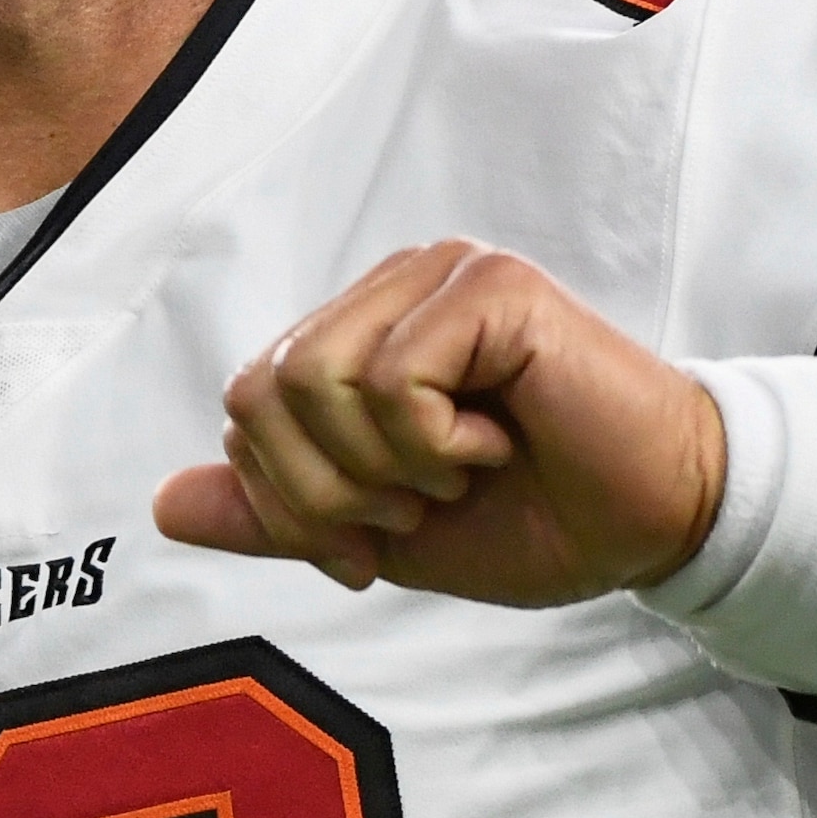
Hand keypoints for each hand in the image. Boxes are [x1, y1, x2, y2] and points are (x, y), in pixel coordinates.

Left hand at [153, 239, 727, 605]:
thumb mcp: (380, 534)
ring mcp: (441, 275)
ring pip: (313, 379)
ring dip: (383, 467)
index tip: (373, 541)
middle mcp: (392, 290)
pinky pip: (392, 377)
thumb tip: (162, 504)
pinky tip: (499, 438)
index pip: (244, 408)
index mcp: (358, 333)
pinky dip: (433, 442)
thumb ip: (278, 514)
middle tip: (417, 507)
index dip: (292, 503)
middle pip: (260, 392)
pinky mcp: (491, 286)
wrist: (654, 523)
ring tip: (458, 471)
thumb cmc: (535, 516)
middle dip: (326, 492)